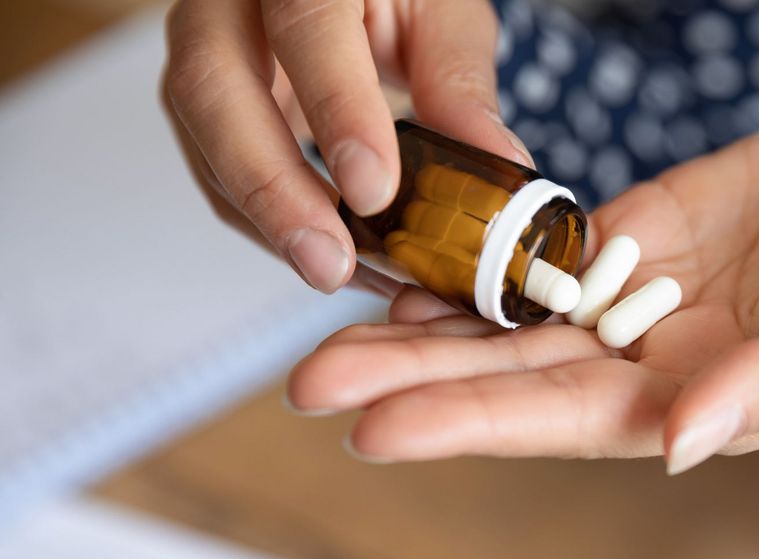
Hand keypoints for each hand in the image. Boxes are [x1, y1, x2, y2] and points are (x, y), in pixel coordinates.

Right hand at [161, 0, 529, 296]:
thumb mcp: (440, 11)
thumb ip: (459, 81)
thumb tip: (498, 164)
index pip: (307, 27)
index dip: (337, 110)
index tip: (375, 190)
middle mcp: (229, 1)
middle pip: (215, 89)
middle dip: (271, 189)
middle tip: (330, 261)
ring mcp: (202, 49)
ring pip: (204, 140)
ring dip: (269, 221)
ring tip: (338, 273)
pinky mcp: (203, 104)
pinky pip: (217, 173)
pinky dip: (272, 225)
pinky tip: (336, 257)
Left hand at [286, 107, 758, 470]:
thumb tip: (677, 444)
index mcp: (705, 399)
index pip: (569, 421)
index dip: (475, 424)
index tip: (375, 430)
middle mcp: (657, 360)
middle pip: (518, 377)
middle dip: (418, 382)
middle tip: (309, 384)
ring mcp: (643, 295)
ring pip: (518, 319)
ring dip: (428, 328)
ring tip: (330, 338)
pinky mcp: (643, 231)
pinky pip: (548, 253)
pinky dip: (482, 262)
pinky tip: (416, 267)